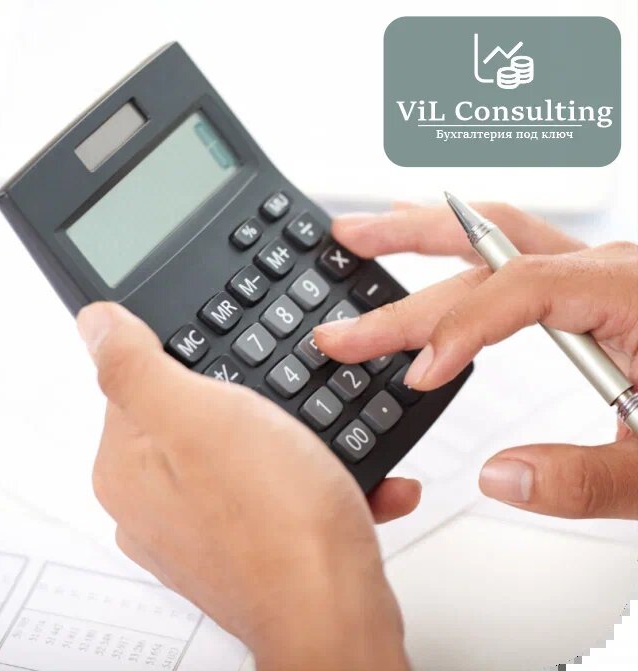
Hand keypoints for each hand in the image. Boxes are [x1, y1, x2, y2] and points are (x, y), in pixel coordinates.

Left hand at [77, 303, 411, 670]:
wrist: (336, 613)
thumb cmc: (274, 521)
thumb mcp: (199, 415)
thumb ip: (135, 365)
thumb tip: (94, 323)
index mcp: (126, 467)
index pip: (141, 381)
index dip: (195, 361)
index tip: (237, 368)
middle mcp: (154, 503)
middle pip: (198, 416)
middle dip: (254, 402)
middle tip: (289, 409)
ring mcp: (201, 528)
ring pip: (248, 451)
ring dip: (296, 440)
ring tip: (327, 444)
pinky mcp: (246, 546)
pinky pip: (279, 491)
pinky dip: (313, 478)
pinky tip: (346, 477)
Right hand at [314, 202, 637, 519]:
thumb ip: (586, 479)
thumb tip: (499, 476)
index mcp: (630, 292)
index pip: (517, 292)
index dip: (457, 329)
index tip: (415, 374)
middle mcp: (606, 268)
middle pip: (486, 251)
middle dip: (406, 270)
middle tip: (345, 276)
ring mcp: (594, 272)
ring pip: (495, 230)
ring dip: (424, 230)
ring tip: (365, 232)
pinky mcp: (585, 287)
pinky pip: (509, 250)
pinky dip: (457, 246)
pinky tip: (428, 249)